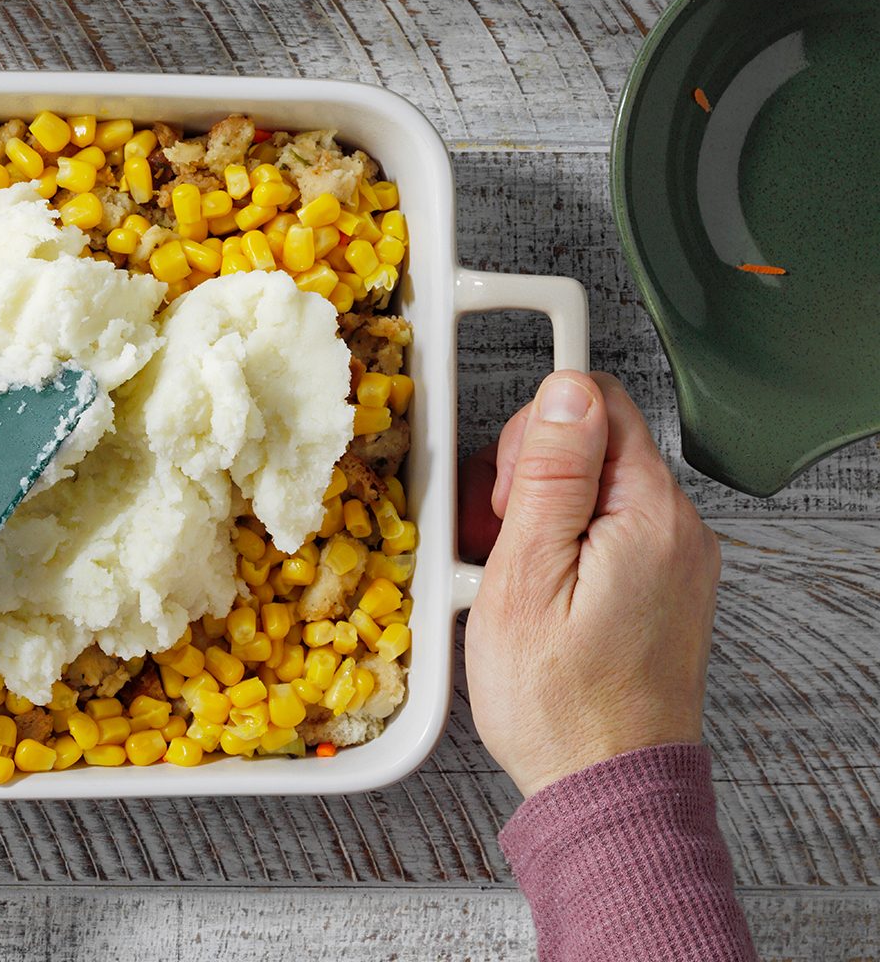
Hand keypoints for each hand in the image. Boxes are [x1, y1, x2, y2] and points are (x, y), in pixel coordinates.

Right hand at [461, 371, 721, 798]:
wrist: (603, 787)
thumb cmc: (557, 702)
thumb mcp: (526, 577)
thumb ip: (552, 475)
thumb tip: (567, 391)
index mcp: (650, 515)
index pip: (599, 402)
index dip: (536, 431)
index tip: (505, 487)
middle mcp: (679, 530)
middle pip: (597, 442)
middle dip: (533, 475)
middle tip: (500, 540)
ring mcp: (676, 561)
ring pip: (596, 488)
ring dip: (542, 516)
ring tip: (513, 578)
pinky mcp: (662, 589)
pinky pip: (607, 534)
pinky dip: (564, 550)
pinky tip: (536, 595)